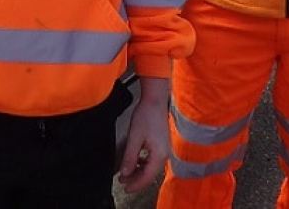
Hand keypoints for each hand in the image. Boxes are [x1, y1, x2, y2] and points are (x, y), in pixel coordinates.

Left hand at [117, 77, 170, 193]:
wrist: (155, 100)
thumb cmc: (147, 115)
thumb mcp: (135, 137)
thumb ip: (130, 157)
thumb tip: (125, 173)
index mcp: (159, 155)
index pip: (147, 177)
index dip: (136, 184)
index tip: (125, 188)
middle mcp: (164, 154)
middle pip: (150, 174)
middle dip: (136, 180)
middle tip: (123, 183)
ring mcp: (164, 149)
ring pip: (151, 167)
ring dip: (139, 172)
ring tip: (126, 173)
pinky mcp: (162, 144)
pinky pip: (153, 160)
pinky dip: (143, 164)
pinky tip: (135, 161)